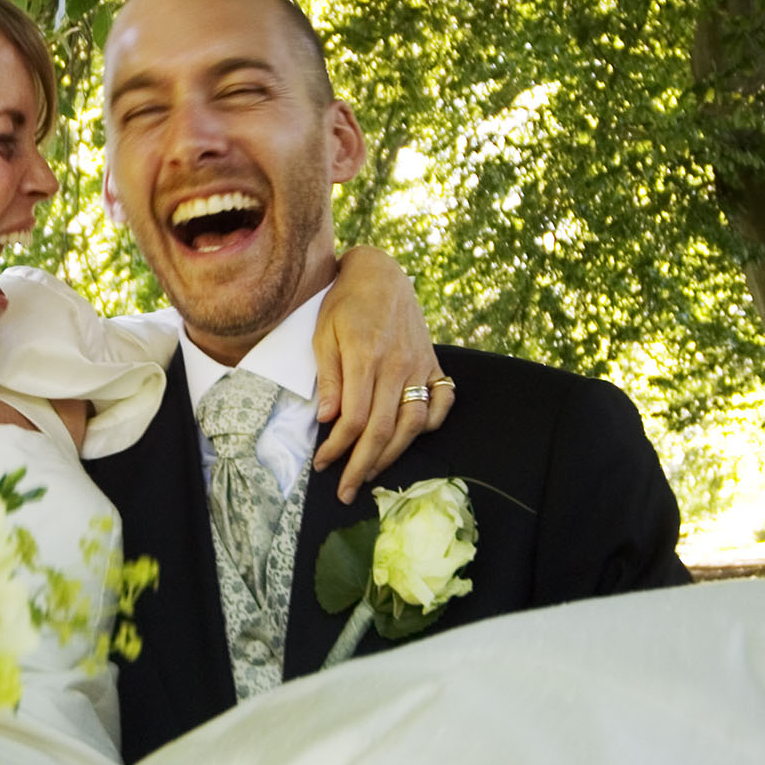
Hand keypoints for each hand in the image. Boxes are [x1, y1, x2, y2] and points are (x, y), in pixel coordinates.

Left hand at [313, 246, 455, 501]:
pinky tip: (411, 437)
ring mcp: (420, 366)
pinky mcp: (434, 363)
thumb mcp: (323, 333)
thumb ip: (329, 376)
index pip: (353, 420)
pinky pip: (443, 401)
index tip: (322, 464)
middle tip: (345, 491)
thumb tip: (328, 419)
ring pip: (413, 424)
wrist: (380, 273)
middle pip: (383, 430)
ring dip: (393, 454)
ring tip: (371, 472)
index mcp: (366, 358)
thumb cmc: (344, 303)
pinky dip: (432, 423)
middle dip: (362, 466)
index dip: (337, 449)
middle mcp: (397, 366)